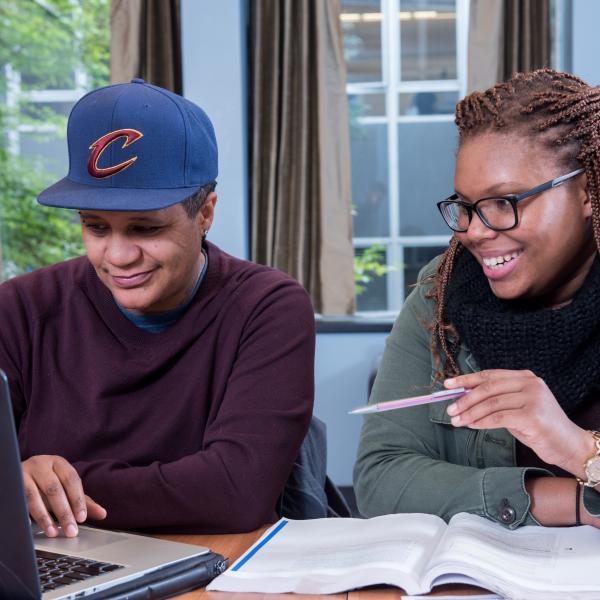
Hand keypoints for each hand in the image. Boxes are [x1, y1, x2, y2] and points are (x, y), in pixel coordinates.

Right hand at [22, 455, 106, 537]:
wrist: (18, 474)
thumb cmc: (47, 482)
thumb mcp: (65, 488)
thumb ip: (82, 501)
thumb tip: (103, 514)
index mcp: (58, 463)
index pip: (71, 479)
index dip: (77, 499)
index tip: (82, 518)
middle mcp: (41, 464)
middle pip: (54, 488)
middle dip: (64, 511)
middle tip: (71, 530)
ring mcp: (23, 473)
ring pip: (34, 496)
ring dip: (44, 517)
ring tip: (53, 532)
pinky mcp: (11, 484)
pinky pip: (18, 501)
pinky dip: (25, 514)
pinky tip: (31, 527)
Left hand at [445, 370, 593, 474]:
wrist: (568, 445)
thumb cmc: (538, 427)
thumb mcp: (516, 407)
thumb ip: (495, 399)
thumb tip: (463, 397)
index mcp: (525, 377)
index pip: (489, 375)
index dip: (466, 379)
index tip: (448, 385)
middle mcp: (530, 384)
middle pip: (488, 388)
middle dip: (465, 399)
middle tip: (450, 409)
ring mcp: (533, 398)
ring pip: (491, 404)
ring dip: (470, 413)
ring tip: (456, 420)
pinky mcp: (532, 416)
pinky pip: (498, 418)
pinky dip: (481, 422)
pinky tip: (472, 426)